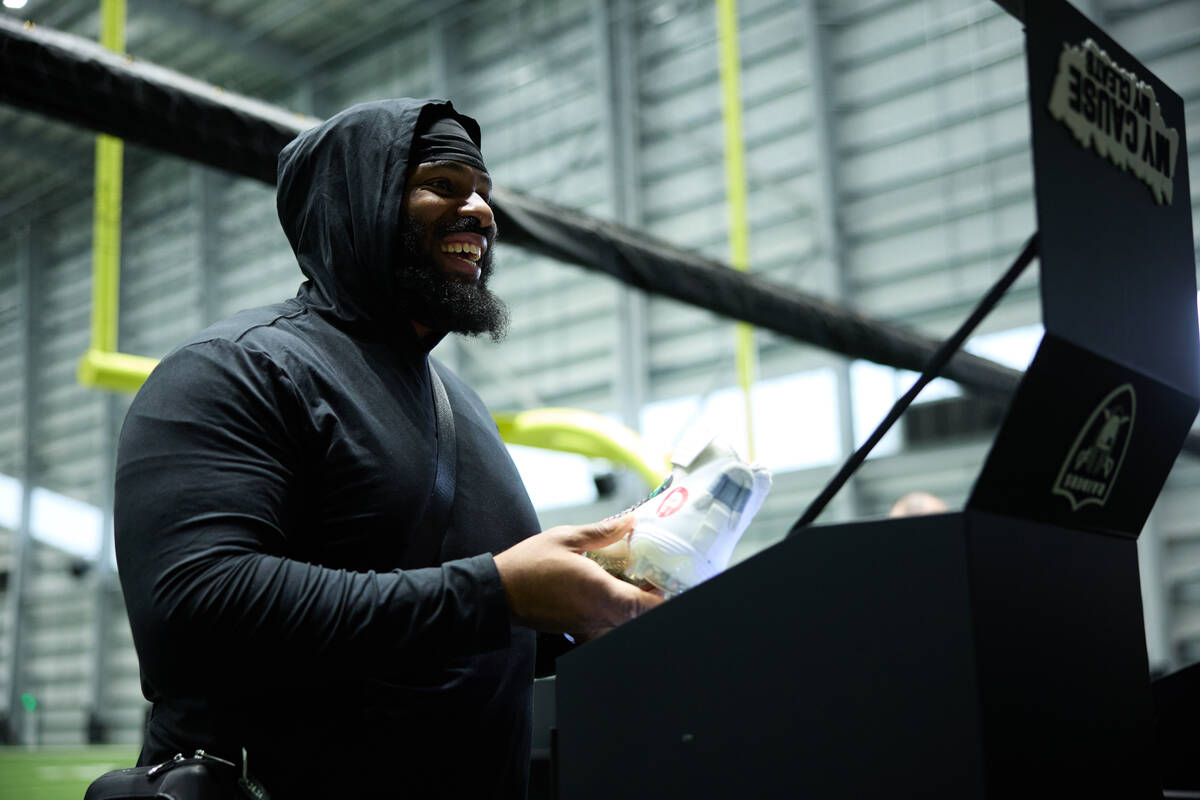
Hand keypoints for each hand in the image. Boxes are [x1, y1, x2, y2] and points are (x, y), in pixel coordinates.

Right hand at [493, 515, 665, 638]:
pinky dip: (620, 608)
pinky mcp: (579, 627)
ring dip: (638, 603)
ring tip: (640, 577)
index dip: (665, 597)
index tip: (676, 581)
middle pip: (641, 615)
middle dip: (656, 597)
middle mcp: (598, 613)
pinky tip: (615, 587)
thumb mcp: (566, 537)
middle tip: (661, 573)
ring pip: (626, 620)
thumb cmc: (527, 565)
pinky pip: (609, 621)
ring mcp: (589, 623)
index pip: (645, 605)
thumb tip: (631, 521)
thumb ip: (602, 531)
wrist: (498, 594)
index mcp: (598, 590)